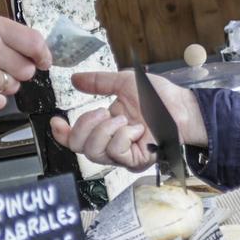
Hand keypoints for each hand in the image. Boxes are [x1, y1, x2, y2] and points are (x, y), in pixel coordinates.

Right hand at [49, 70, 206, 170]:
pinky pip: (116, 152)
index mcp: (104, 126)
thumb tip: (76, 79)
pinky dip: (123, 135)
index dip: (61, 133)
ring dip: (106, 129)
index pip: (74, 138)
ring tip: (124, 119)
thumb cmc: (160, 98)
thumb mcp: (124, 82)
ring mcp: (122, 154)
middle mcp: (110, 143)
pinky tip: (136, 128)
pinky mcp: (135, 160)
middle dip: (85, 125)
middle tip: (103, 111)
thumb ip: (98, 82)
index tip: (57, 120)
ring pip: (94, 151)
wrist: (182, 107)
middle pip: (78, 147)